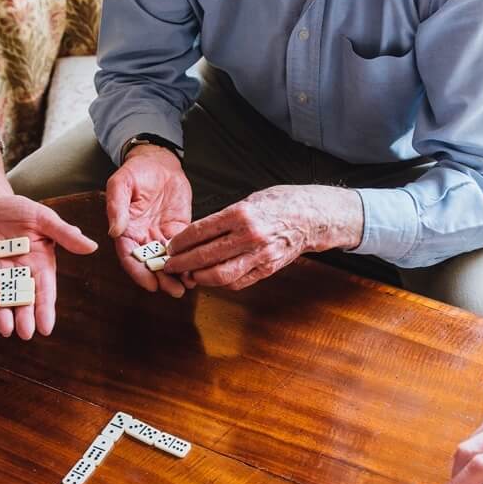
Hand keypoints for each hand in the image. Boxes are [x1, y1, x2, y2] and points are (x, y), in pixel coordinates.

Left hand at [0, 194, 98, 338]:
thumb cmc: (18, 210)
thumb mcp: (44, 218)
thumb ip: (65, 234)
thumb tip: (93, 246)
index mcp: (40, 264)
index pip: (44, 290)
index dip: (45, 309)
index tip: (46, 328)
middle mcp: (21, 274)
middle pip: (23, 299)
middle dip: (24, 317)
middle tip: (25, 333)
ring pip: (3, 299)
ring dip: (3, 315)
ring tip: (5, 329)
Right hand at [106, 145, 192, 297]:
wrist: (159, 161)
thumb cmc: (136, 171)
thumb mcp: (121, 184)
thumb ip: (116, 207)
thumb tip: (114, 231)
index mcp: (125, 230)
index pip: (129, 258)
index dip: (139, 273)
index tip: (150, 285)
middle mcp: (142, 238)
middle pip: (150, 265)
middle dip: (162, 280)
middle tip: (175, 291)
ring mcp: (160, 235)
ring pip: (168, 261)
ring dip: (177, 275)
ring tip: (189, 285)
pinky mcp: (178, 230)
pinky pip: (184, 249)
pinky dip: (190, 260)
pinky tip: (198, 269)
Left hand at [163, 185, 362, 290]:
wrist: (312, 217)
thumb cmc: (279, 204)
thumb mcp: (248, 200)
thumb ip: (223, 219)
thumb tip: (196, 235)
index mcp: (242, 213)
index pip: (201, 231)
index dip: (181, 242)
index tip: (171, 247)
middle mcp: (250, 235)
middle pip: (207, 256)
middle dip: (184, 263)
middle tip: (171, 265)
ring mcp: (260, 255)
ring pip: (221, 275)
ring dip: (200, 277)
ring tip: (189, 275)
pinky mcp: (268, 268)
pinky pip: (238, 282)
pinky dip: (221, 282)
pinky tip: (212, 277)